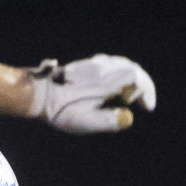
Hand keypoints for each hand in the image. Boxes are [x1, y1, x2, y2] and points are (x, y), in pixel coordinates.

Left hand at [27, 55, 155, 133]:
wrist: (38, 94)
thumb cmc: (61, 111)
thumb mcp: (87, 121)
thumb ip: (110, 120)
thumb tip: (127, 118)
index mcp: (108, 79)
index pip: (138, 78)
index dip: (147, 92)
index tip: (147, 108)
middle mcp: (103, 67)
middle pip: (132, 69)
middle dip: (140, 86)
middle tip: (136, 103)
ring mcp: (93, 64)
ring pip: (121, 64)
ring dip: (129, 79)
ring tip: (124, 97)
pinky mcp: (84, 65)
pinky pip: (108, 64)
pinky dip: (116, 74)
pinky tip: (109, 88)